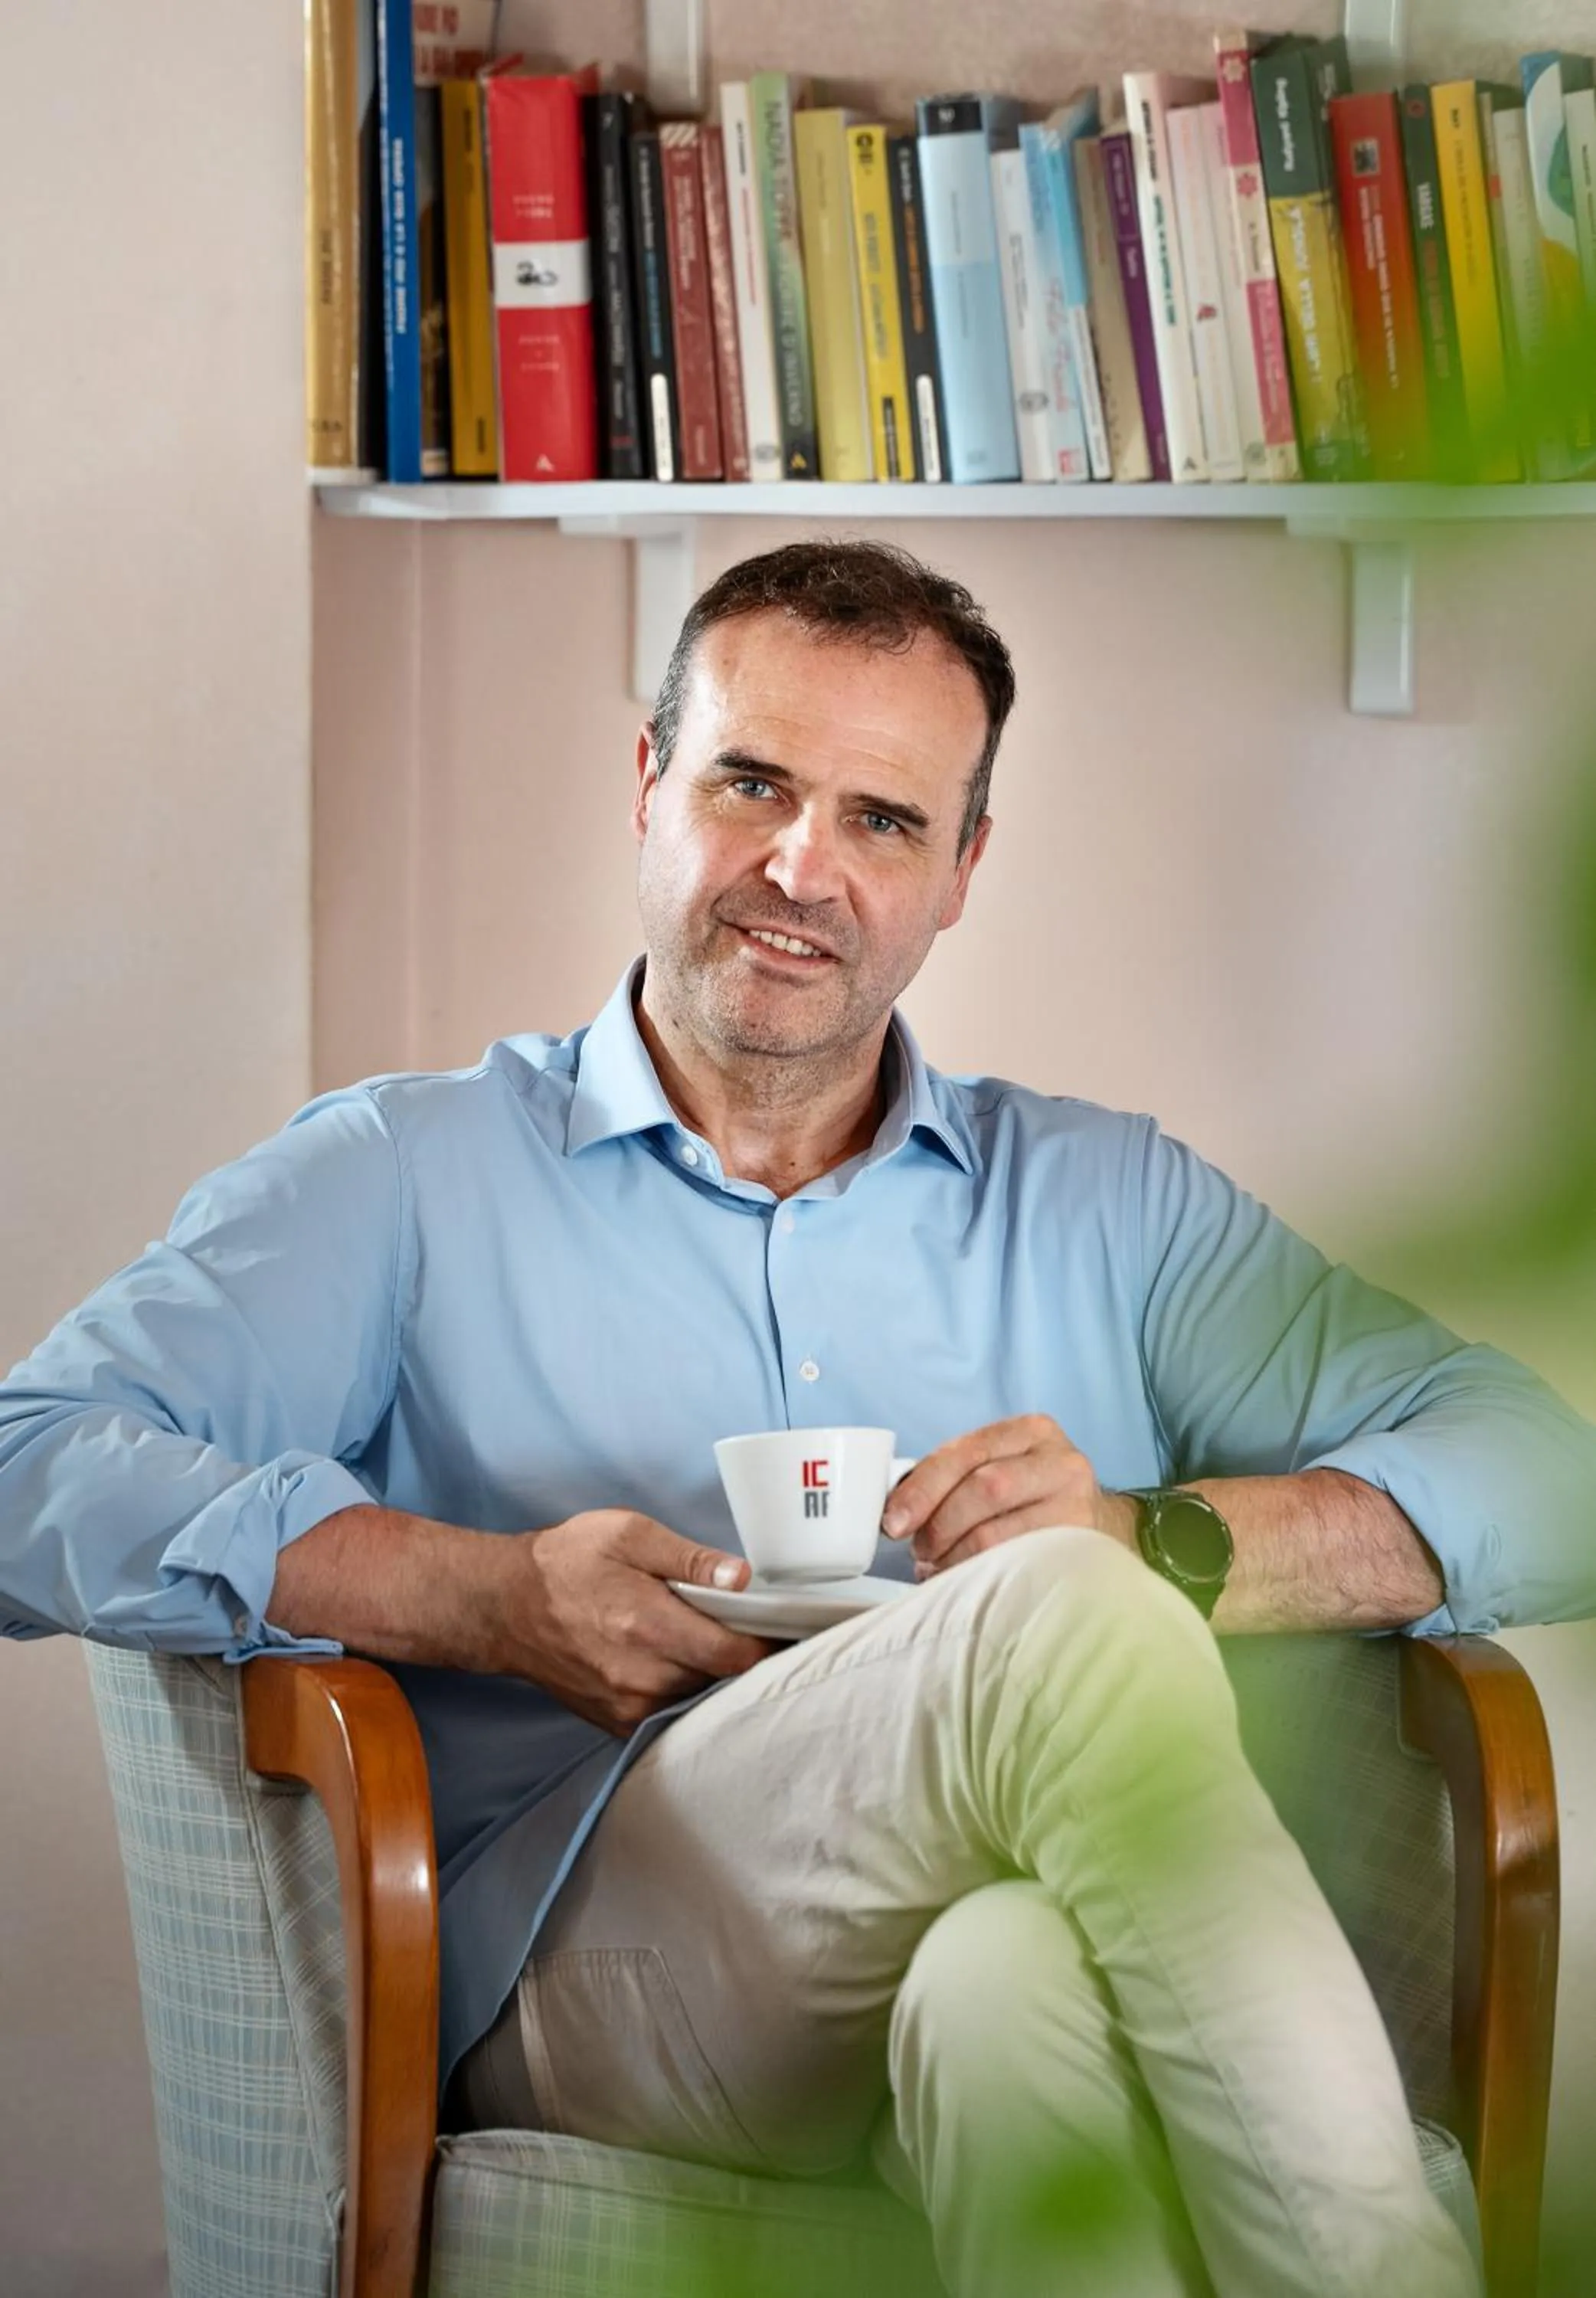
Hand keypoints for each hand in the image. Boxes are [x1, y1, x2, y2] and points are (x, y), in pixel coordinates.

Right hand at [494, 1510, 774, 1734]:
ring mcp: (629, 1707)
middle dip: (745, 1656)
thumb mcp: (627, 1534)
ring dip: (715, 1675)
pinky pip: (674, 1713)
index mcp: (650, 1626)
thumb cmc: (567, 1563)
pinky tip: (682, 1662)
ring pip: (701, 1699)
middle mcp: (643, 1677)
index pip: (736, 1655)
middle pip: (724, 1680)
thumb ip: (689, 1557)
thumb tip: (742, 1578)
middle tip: (753, 1627)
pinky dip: (687, 1691)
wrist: (506, 1606)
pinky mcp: (618, 1722)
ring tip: (714, 1640)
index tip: (784, 1628)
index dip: (768, 1644)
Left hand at [881, 1415, 1134, 1578]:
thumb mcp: (1000, 1468)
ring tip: (938, 1567)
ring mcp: (1077, 1504)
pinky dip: (979, 1575)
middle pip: (984, 1488)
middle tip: (919, 1550)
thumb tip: (896, 1511)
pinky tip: (965, 1579)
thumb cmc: (1031, 1500)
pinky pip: (1017, 1565)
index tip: (893, 1521)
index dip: (923, 1488)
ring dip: (954, 1557)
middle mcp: (1061, 1460)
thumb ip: (954, 1477)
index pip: (966, 1452)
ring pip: (998, 1533)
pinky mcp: (1080, 1547)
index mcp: (1031, 1431)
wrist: (1099, 1528)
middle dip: (939, 1525)